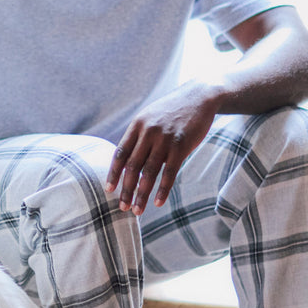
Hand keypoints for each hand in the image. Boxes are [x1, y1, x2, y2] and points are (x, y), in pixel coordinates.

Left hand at [105, 81, 220, 214]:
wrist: (199, 97)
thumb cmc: (171, 111)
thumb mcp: (149, 117)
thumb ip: (138, 136)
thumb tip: (125, 160)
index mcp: (137, 125)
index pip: (120, 153)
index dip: (113, 173)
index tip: (109, 189)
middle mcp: (148, 132)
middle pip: (132, 166)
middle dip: (126, 189)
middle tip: (122, 207)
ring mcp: (165, 139)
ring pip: (149, 172)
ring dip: (142, 194)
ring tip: (137, 210)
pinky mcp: (181, 146)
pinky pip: (169, 172)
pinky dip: (162, 189)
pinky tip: (158, 202)